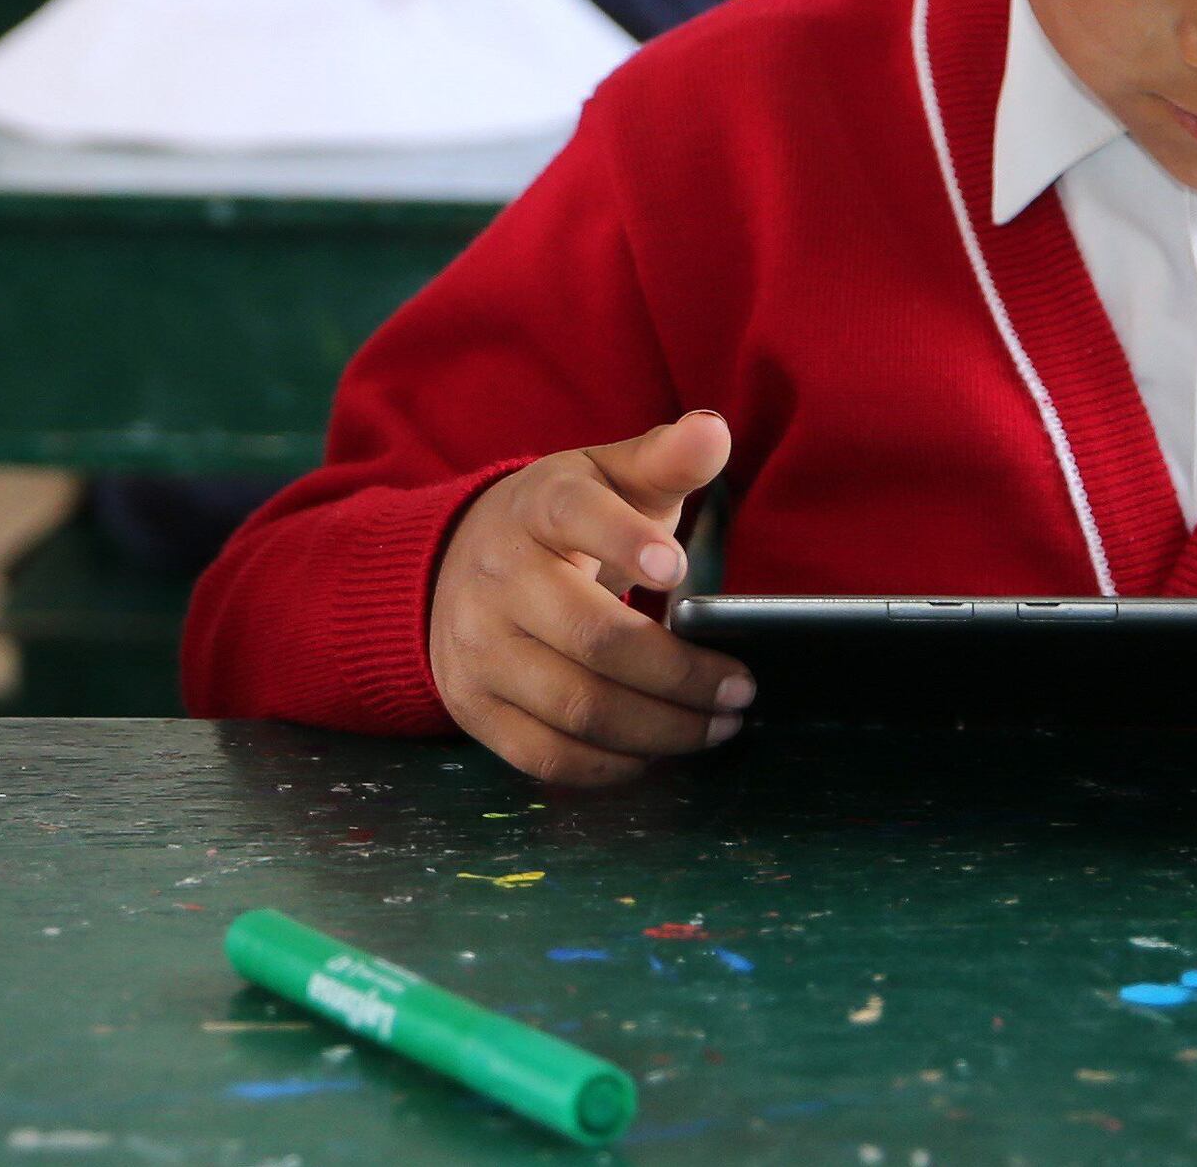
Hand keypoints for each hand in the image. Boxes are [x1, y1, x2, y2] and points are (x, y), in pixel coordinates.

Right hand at [424, 410, 754, 788]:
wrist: (456, 564)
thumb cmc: (563, 521)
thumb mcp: (609, 477)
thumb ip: (666, 457)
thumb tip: (714, 431)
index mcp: (537, 507)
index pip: (575, 516)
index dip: (626, 541)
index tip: (679, 570)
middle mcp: (496, 576)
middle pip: (594, 638)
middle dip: (680, 674)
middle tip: (740, 691)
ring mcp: (477, 646)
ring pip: (577, 706)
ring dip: (661, 729)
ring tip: (718, 727)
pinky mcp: (472, 705)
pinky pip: (546, 754)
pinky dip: (611, 766)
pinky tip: (656, 753)